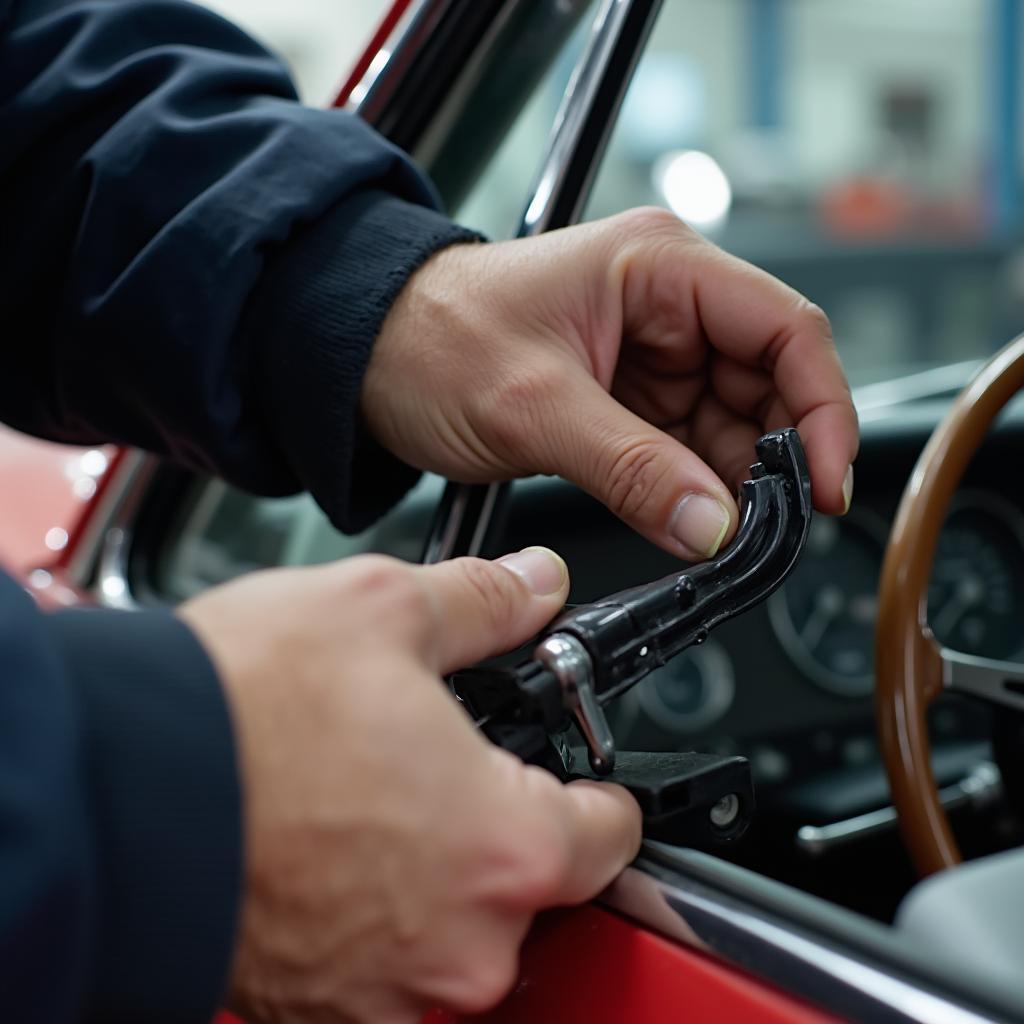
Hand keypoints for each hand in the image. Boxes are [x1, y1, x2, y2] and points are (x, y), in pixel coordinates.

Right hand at [178, 547, 639, 1023]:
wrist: (115, 790)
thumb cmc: (243, 710)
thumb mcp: (382, 609)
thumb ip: (485, 603)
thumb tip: (536, 586)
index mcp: (505, 846)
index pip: (612, 832)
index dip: (595, 788)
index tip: (575, 774)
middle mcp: (462, 944)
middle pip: (529, 880)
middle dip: (498, 821)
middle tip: (440, 762)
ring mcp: (391, 993)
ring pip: (454, 923)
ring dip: (429, 867)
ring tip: (367, 795)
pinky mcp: (323, 1012)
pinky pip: (385, 960)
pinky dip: (371, 909)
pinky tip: (327, 843)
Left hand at [364, 207, 858, 561]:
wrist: (366, 357)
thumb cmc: (431, 339)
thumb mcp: (533, 407)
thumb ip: (630, 469)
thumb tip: (712, 524)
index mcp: (658, 266)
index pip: (784, 328)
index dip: (822, 408)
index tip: (824, 483)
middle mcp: (667, 302)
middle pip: (768, 381)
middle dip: (777, 456)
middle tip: (770, 527)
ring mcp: (650, 352)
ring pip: (732, 421)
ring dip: (735, 480)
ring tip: (725, 532)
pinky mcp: (627, 397)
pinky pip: (688, 444)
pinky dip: (696, 485)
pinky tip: (693, 518)